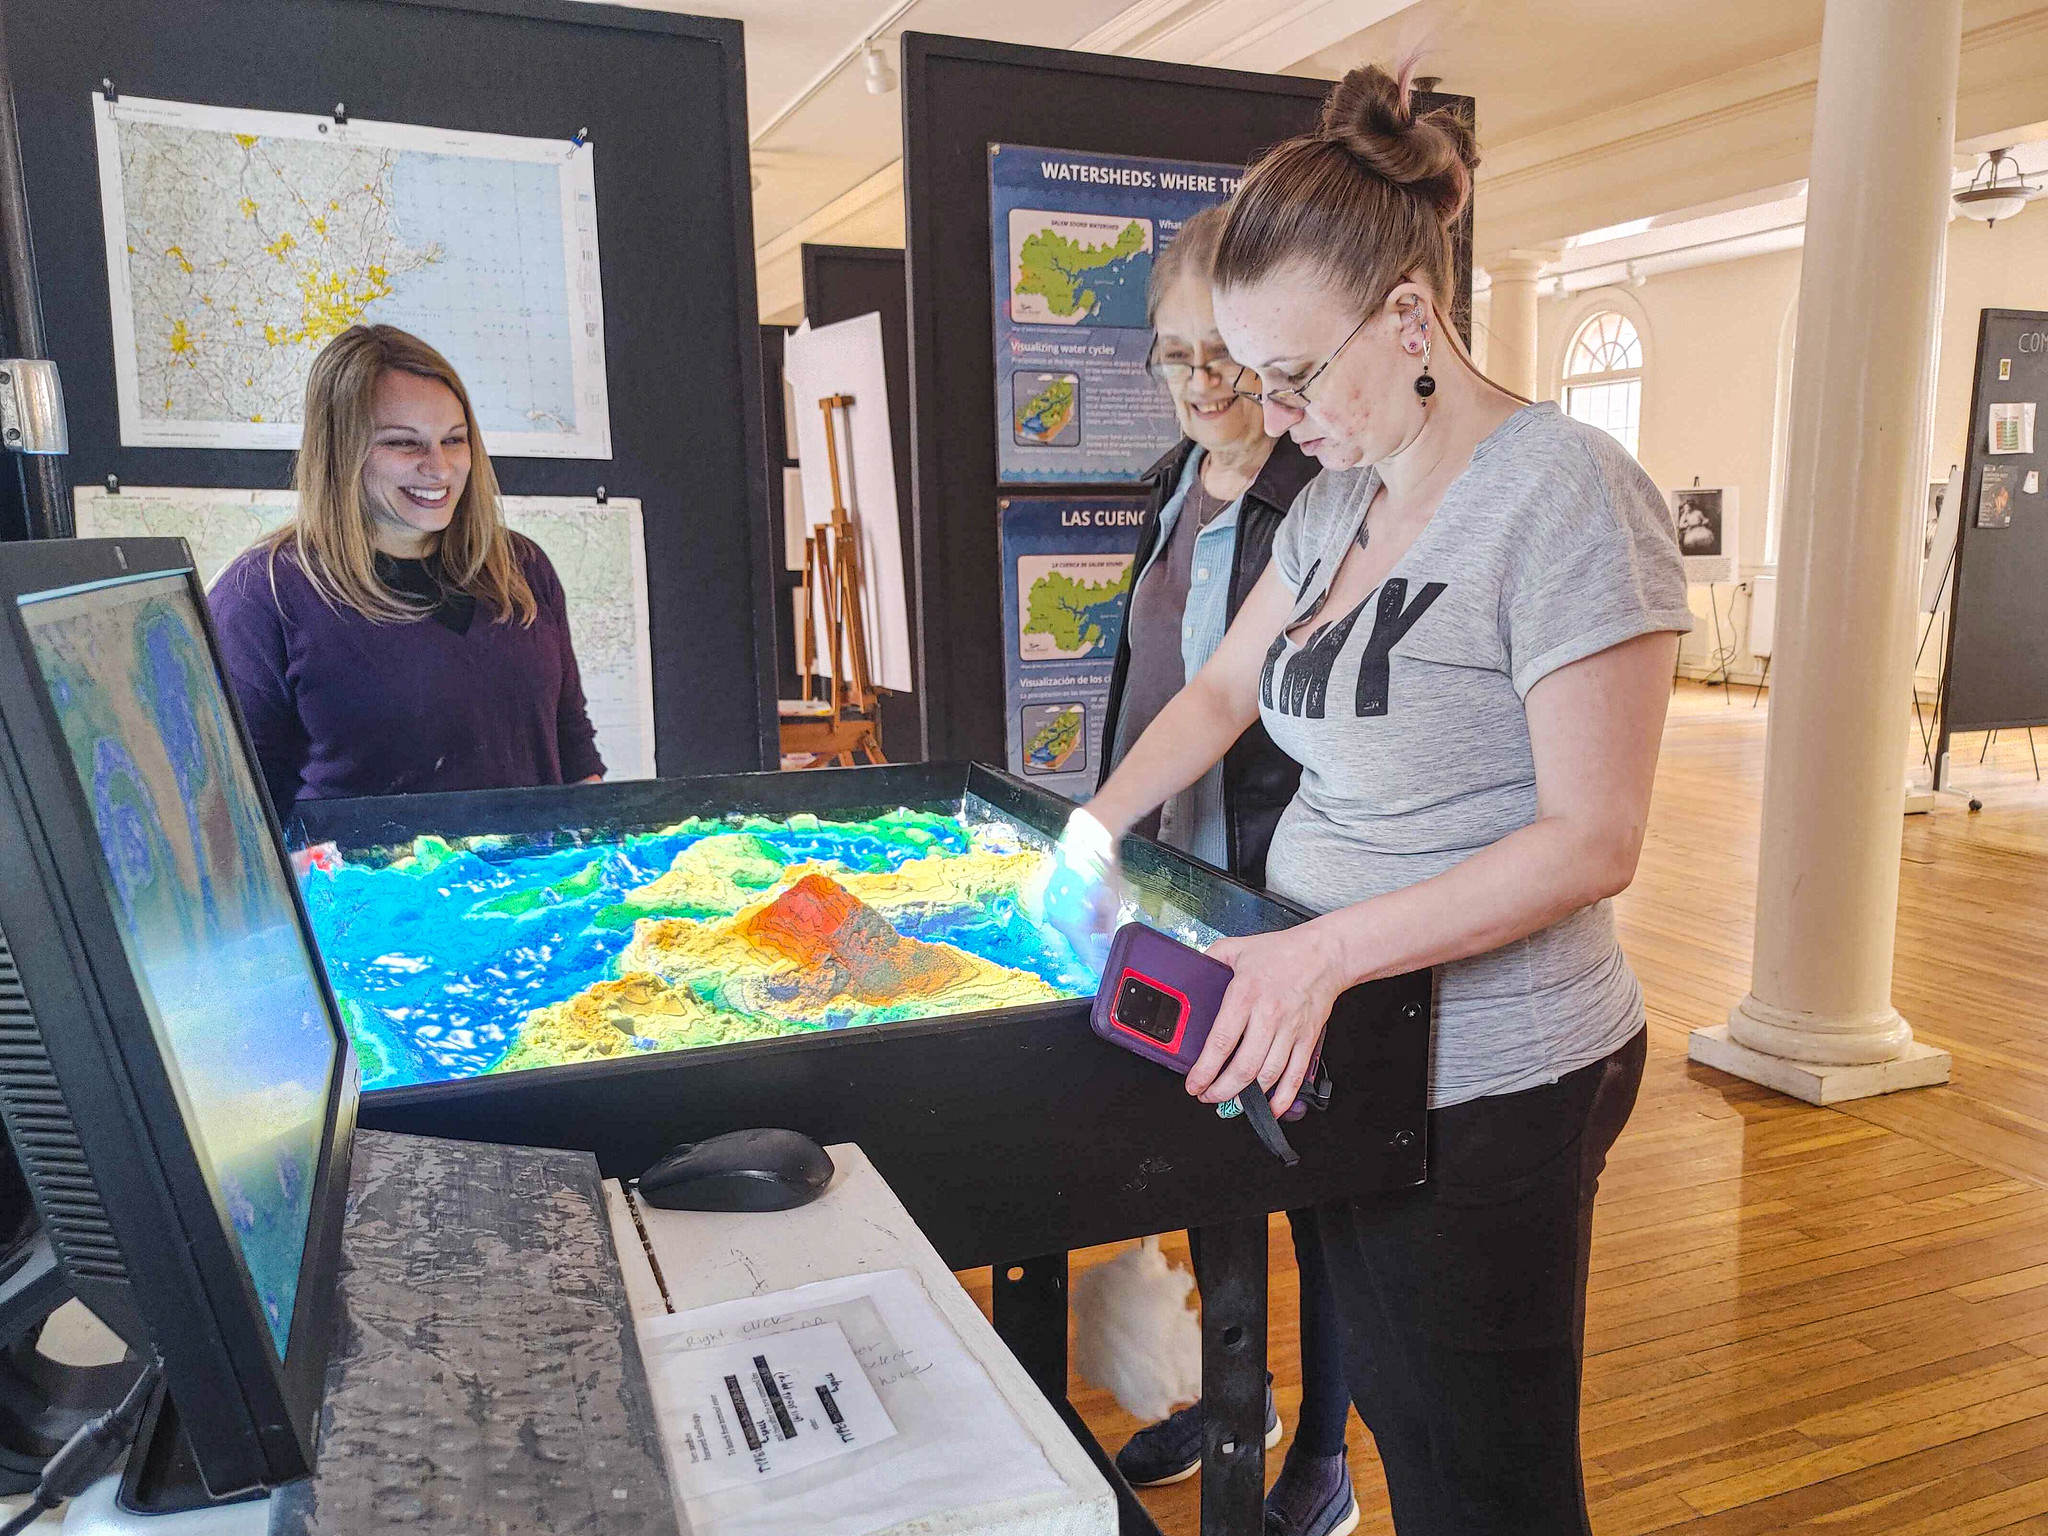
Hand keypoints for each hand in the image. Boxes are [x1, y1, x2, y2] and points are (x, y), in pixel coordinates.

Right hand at [1034, 809, 1124, 973]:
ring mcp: (1053, 905)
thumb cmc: (1101, 869)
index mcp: (1071, 922)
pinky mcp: (1052, 895)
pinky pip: (1066, 914)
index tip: (1104, 970)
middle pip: (1077, 941)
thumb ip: (1107, 928)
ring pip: (1071, 927)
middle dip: (1092, 945)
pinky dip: (1078, 917)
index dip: (1096, 963)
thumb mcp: (1112, 902)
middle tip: (1106, 946)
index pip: (1085, 952)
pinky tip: (1090, 910)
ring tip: (1101, 922)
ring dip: (1085, 930)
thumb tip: (1107, 945)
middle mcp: (1057, 916)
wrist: (1087, 840)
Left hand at [1187, 924, 1348, 1115]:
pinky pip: (1295, 1076)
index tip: (1194, 1083)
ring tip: (1231, 1102)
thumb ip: (1210, 959)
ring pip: (1267, 1076)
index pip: (1221, 1042)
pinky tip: (1270, 1107)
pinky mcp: (1307, 1040)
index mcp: (1246, 994)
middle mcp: (1268, 1015)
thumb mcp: (1237, 947)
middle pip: (1243, 1067)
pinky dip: (1283, 1098)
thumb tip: (1190, 971)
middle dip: (1221, 1090)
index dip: (1204, 1070)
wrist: (1324, 954)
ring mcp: (1290, 1030)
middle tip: (1207, 1095)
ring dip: (1247, 1097)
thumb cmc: (1282, 952)